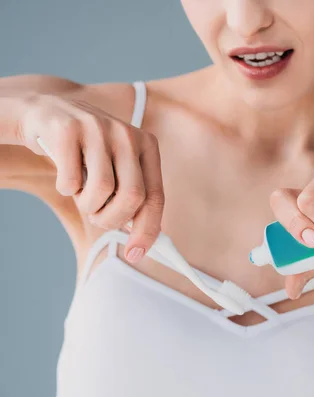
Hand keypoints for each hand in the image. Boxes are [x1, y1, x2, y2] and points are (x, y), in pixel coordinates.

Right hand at [17, 93, 164, 262]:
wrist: (45, 114)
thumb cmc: (86, 152)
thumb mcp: (118, 167)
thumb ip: (134, 195)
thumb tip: (143, 237)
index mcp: (147, 145)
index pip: (155, 196)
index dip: (147, 229)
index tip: (136, 253)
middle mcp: (127, 134)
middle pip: (132, 196)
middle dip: (112, 219)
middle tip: (98, 217)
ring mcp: (98, 129)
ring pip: (102, 191)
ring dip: (87, 205)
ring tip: (81, 195)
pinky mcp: (68, 130)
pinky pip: (71, 181)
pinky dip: (66, 190)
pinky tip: (65, 177)